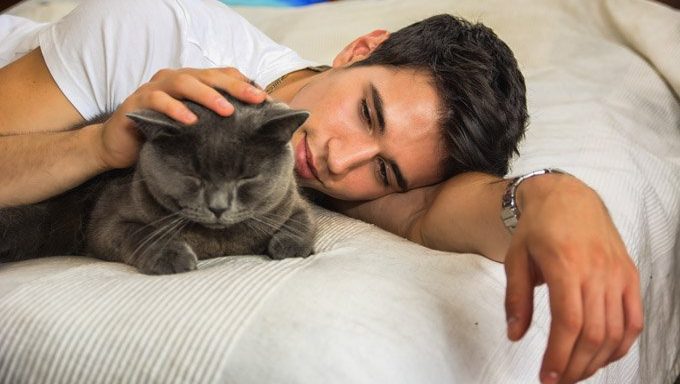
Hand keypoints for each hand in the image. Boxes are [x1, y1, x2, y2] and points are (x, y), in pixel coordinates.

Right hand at [95, 67, 266, 168]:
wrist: (117, 146)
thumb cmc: (160, 135)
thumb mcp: (192, 129)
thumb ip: (213, 123)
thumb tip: (250, 132)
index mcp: (190, 82)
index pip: (221, 75)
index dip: (244, 83)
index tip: (266, 98)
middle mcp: (174, 79)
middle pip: (208, 76)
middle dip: (235, 86)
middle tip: (256, 98)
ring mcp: (155, 88)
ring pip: (185, 82)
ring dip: (207, 95)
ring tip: (227, 110)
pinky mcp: (138, 102)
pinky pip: (158, 100)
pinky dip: (175, 109)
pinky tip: (190, 120)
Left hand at [504, 174, 642, 383]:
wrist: (568, 197)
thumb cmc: (538, 228)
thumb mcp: (515, 258)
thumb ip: (516, 298)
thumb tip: (515, 335)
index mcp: (565, 264)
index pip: (569, 322)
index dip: (560, 355)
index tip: (547, 376)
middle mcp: (596, 270)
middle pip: (594, 332)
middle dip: (576, 365)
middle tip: (559, 380)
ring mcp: (618, 273)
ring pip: (616, 331)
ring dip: (597, 360)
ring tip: (576, 372)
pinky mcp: (629, 275)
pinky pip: (634, 319)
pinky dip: (622, 344)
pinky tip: (604, 356)